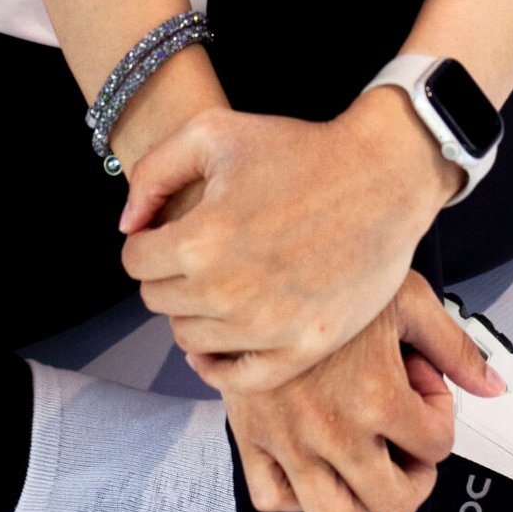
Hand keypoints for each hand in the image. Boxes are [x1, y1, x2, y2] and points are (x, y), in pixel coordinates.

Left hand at [117, 99, 452, 391]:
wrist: (384, 177)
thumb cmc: (299, 149)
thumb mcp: (214, 131)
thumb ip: (153, 173)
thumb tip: (129, 227)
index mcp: (201, 239)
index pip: (136, 263)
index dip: (149, 242)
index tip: (173, 231)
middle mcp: (228, 292)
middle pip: (159, 302)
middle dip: (170, 274)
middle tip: (202, 253)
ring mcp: (267, 327)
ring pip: (190, 339)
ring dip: (195, 312)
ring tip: (221, 283)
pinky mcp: (303, 348)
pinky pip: (236, 380)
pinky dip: (218, 366)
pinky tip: (220, 342)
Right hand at [227, 269, 506, 511]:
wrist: (260, 259)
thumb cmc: (331, 273)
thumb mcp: (406, 298)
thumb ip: (454, 346)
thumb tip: (492, 384)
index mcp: (377, 396)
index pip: (436, 445)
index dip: (440, 417)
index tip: (423, 391)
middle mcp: (333, 429)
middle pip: (394, 503)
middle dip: (412, 477)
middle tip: (407, 447)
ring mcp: (289, 441)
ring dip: (359, 497)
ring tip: (364, 460)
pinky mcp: (250, 437)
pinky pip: (274, 499)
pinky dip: (296, 494)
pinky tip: (313, 460)